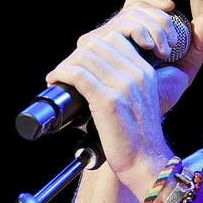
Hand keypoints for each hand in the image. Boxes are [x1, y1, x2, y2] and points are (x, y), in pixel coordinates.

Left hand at [45, 0, 202, 185]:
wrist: (147, 164)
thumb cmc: (138, 139)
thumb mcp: (139, 102)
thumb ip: (124, 84)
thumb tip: (94, 75)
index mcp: (144, 71)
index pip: (114, 39)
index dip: (91, 47)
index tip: (79, 62)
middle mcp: (136, 74)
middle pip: (97, 43)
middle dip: (76, 54)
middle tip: (64, 70)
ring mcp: (123, 86)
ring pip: (86, 55)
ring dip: (66, 63)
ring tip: (58, 76)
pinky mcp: (109, 100)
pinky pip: (79, 74)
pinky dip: (62, 74)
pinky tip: (55, 80)